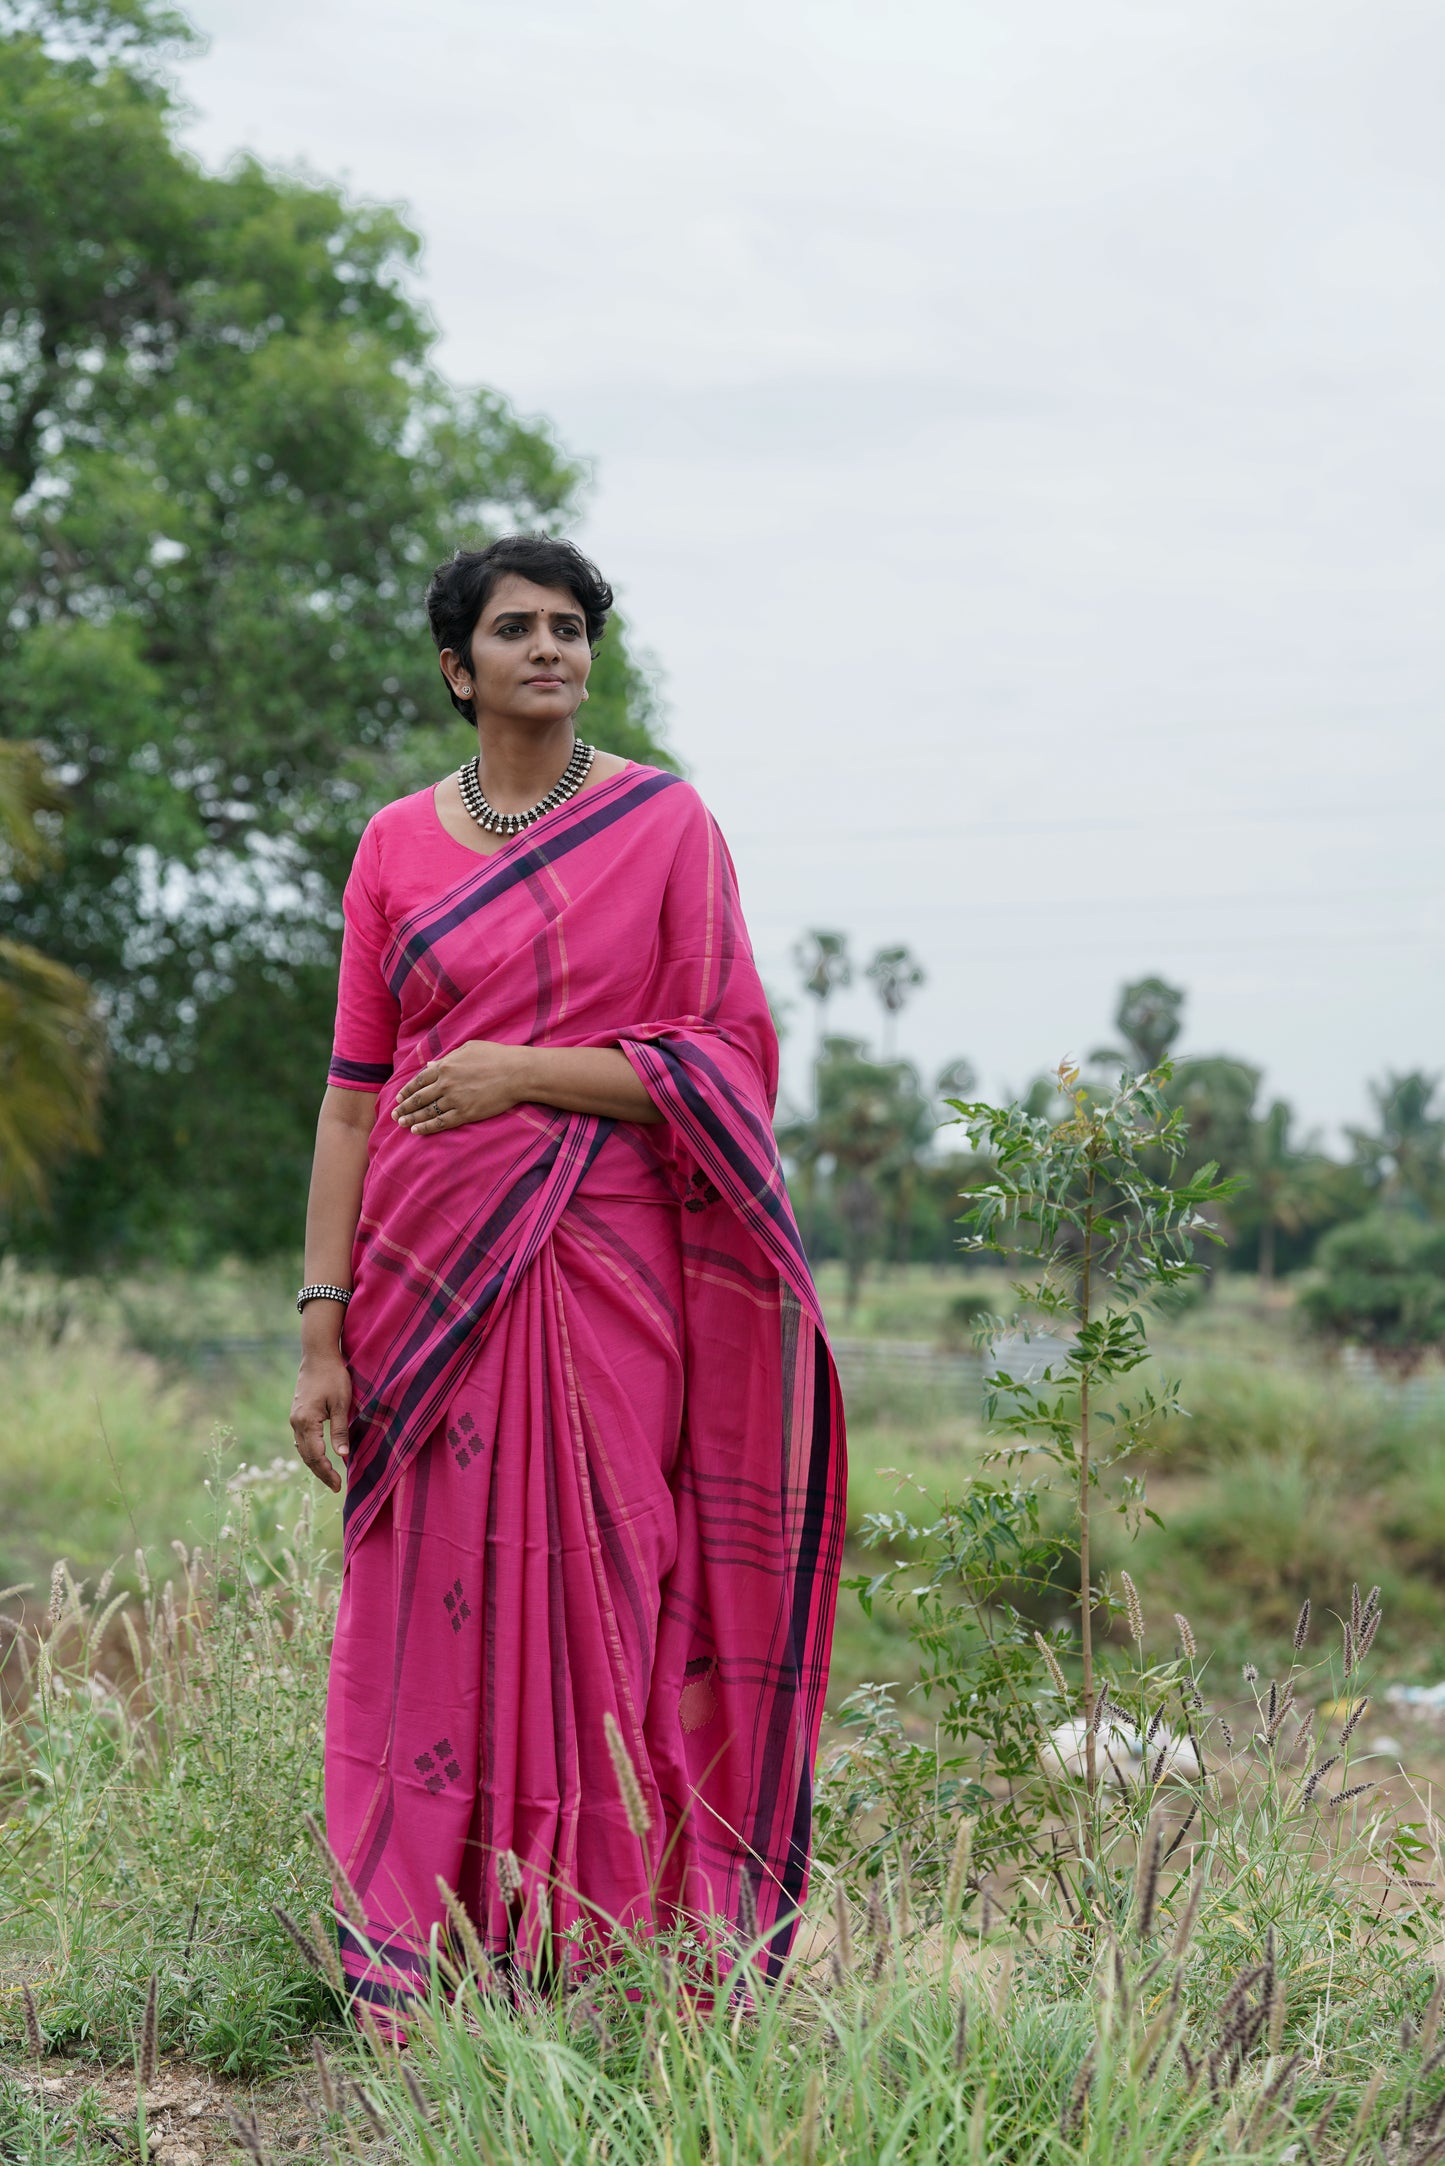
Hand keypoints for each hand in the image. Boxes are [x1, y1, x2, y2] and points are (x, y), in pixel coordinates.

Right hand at [289, 1348, 351, 1492]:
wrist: (317, 1355)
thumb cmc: (333, 1376)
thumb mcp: (341, 1403)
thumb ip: (340, 1430)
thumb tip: (342, 1456)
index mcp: (306, 1422)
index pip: (316, 1456)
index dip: (327, 1473)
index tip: (339, 1486)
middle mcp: (296, 1422)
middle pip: (306, 1456)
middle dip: (321, 1473)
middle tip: (336, 1486)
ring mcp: (294, 1417)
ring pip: (301, 1449)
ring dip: (314, 1463)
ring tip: (329, 1475)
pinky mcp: (297, 1413)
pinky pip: (301, 1439)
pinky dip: (309, 1451)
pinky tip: (318, 1456)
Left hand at [393, 1040, 528, 1133]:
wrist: (517, 1072)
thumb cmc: (496, 1056)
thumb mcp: (469, 1048)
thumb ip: (447, 1057)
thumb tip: (430, 1065)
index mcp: (445, 1065)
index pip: (419, 1080)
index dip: (407, 1090)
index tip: (399, 1097)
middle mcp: (446, 1083)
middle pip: (419, 1098)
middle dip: (404, 1107)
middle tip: (394, 1114)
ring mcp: (455, 1099)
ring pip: (427, 1111)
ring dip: (411, 1118)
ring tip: (401, 1124)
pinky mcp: (466, 1113)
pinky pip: (441, 1122)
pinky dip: (426, 1127)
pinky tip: (416, 1130)